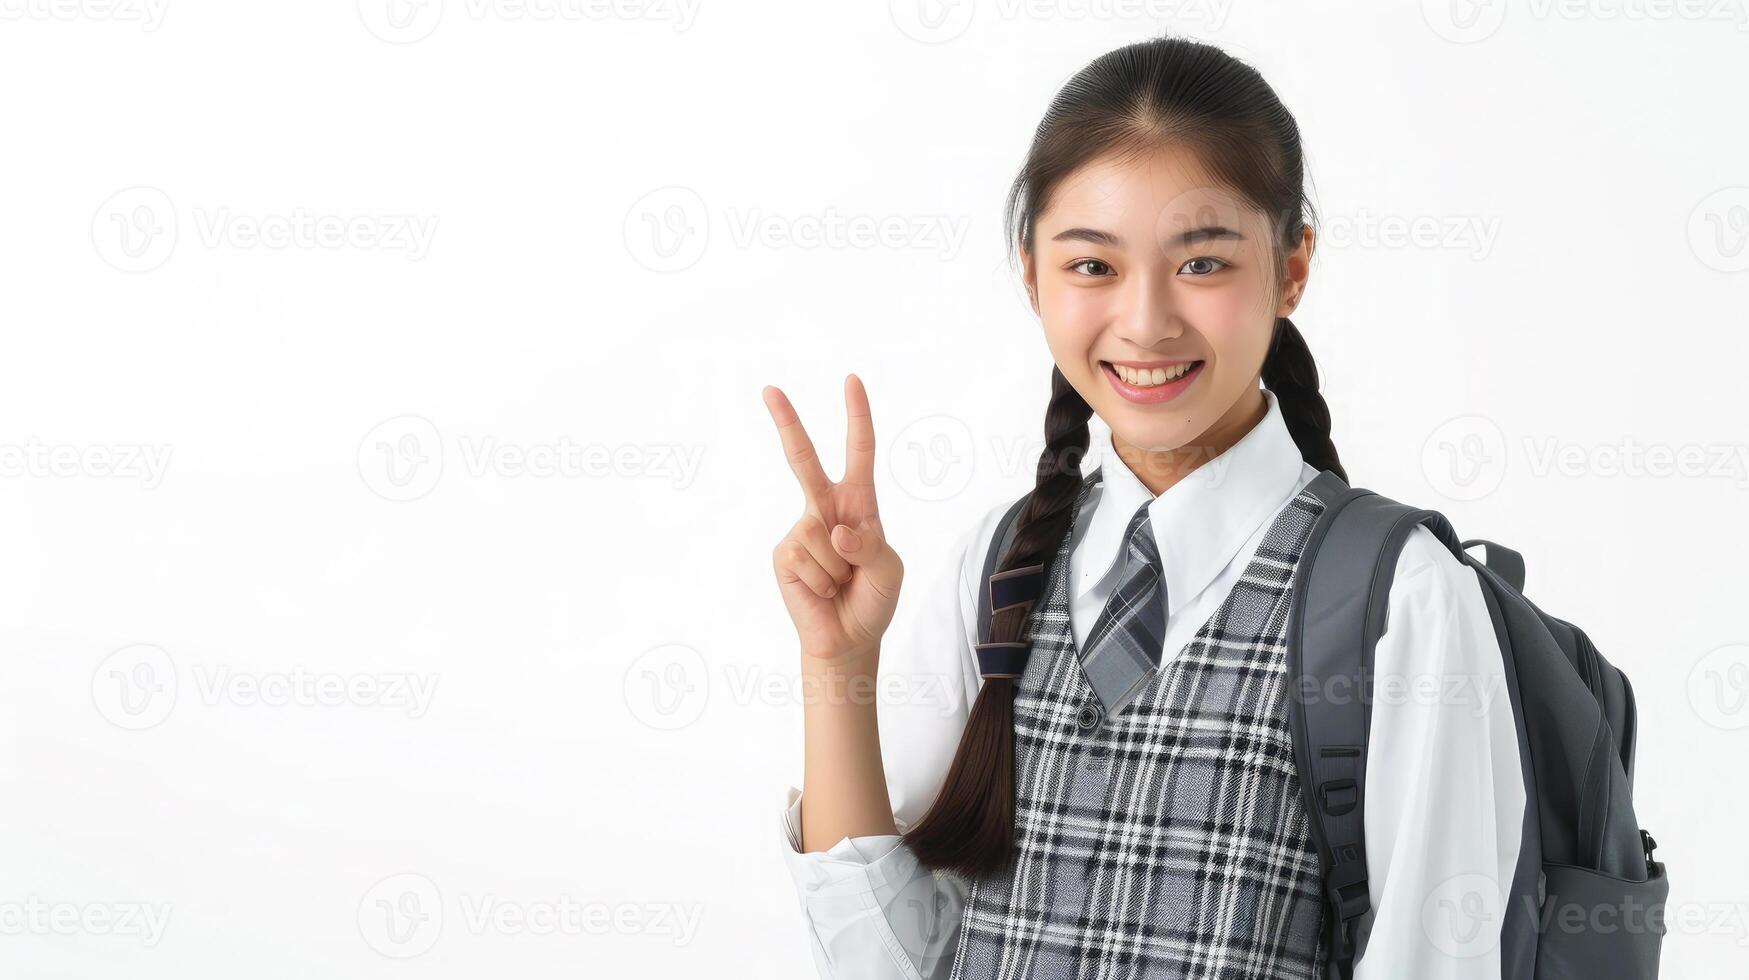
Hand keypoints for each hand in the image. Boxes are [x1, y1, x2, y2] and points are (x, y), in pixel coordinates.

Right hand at [764, 374, 903, 662]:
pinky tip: (822, 591)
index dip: (857, 417)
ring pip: (820, 534)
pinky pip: (805, 558)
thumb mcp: (889, 570)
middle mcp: (826, 510)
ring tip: (841, 582)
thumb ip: (872, 545)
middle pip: (803, 460)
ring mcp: (801, 531)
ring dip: (839, 567)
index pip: (859, 453)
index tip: (851, 381)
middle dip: (787, 423)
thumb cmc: (872, 599)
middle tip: (769, 388)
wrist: (848, 639)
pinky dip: (822, 580)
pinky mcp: (784, 555)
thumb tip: (836, 531)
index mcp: (859, 504)